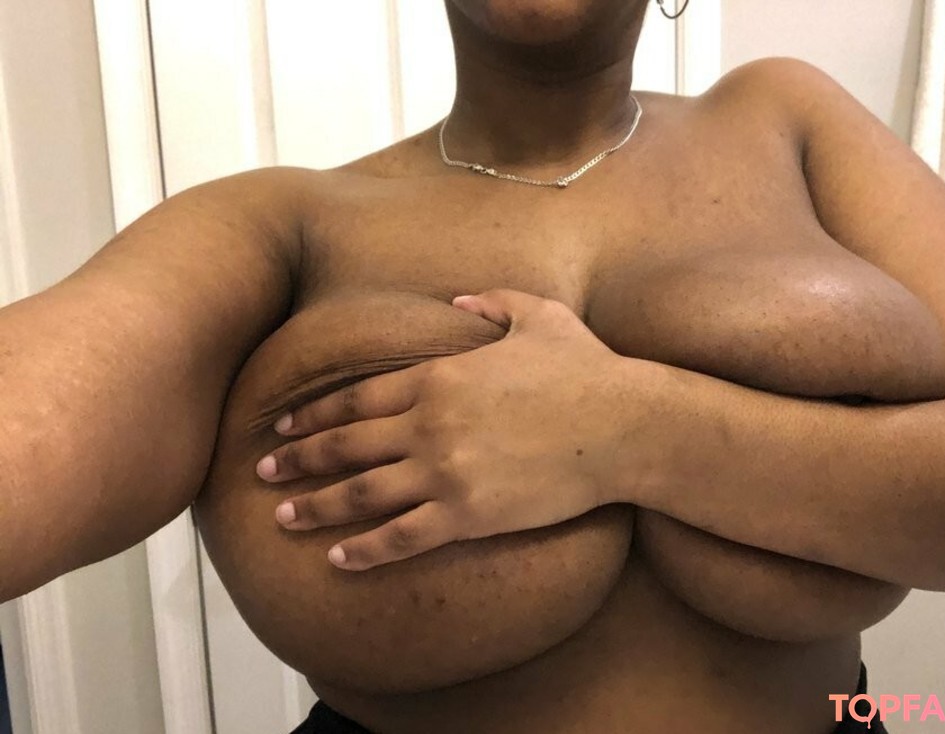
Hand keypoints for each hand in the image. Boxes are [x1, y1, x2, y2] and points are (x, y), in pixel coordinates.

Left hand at [256, 289, 639, 569]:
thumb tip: (458, 302)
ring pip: (362, 494)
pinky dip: (365, 551)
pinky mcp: (469, 514)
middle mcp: (430, 424)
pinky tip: (339, 560)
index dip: (315, 414)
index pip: (358, 398)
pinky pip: (403, 537)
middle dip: (299, 460)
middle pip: (346, 446)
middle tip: (263, 473)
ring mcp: (446, 472)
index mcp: (439, 376)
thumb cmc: (586, 369)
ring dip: (317, 507)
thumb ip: (491, 302)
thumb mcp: (538, 315)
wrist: (624, 426)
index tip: (285, 426)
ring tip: (283, 518)